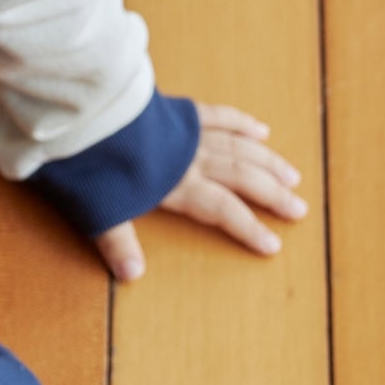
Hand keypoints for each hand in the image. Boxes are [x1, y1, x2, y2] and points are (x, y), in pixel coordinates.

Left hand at [93, 101, 305, 280]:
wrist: (84, 109)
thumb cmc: (89, 160)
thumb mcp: (98, 208)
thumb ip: (118, 242)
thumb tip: (132, 276)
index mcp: (176, 186)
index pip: (223, 210)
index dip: (249, 228)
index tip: (273, 245)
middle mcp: (191, 159)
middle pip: (242, 178)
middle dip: (272, 195)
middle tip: (299, 208)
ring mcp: (187, 132)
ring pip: (239, 147)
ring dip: (267, 162)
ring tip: (292, 175)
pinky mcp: (177, 110)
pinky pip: (218, 116)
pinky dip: (241, 123)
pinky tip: (260, 130)